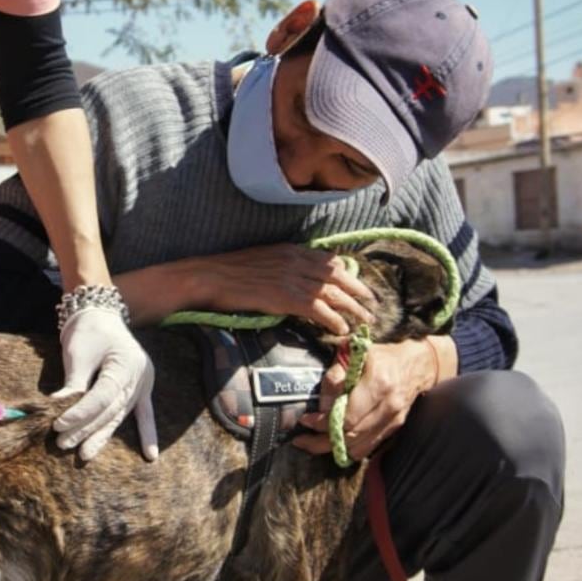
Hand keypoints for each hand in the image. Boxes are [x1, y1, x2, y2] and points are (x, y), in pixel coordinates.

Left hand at [53, 304, 157, 462]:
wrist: (101, 314)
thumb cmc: (88, 331)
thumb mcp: (78, 354)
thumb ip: (73, 384)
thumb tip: (58, 411)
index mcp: (126, 363)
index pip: (101, 397)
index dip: (80, 413)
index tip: (58, 424)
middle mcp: (139, 376)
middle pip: (110, 410)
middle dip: (86, 428)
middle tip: (62, 443)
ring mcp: (143, 383)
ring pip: (121, 415)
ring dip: (103, 436)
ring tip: (84, 454)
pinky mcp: (141, 388)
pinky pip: (144, 414)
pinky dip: (147, 433)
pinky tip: (151, 455)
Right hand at [191, 243, 377, 335]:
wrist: (210, 276)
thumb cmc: (229, 272)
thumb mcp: (262, 260)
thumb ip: (284, 266)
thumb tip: (297, 278)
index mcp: (291, 250)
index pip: (329, 261)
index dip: (349, 275)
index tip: (359, 286)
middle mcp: (296, 261)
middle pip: (338, 277)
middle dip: (358, 292)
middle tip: (372, 306)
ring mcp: (292, 278)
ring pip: (333, 294)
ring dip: (353, 309)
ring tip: (364, 322)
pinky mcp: (285, 297)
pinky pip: (319, 309)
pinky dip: (333, 320)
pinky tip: (341, 330)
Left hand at [294, 339, 436, 460]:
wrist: (418, 364)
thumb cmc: (382, 355)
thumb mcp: (356, 353)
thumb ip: (336, 374)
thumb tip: (321, 403)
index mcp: (378, 384)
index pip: (348, 416)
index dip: (323, 422)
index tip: (306, 420)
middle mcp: (388, 406)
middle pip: (351, 435)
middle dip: (322, 439)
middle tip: (301, 439)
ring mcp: (394, 420)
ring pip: (358, 447)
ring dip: (333, 448)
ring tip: (312, 444)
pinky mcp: (394, 428)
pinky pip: (368, 448)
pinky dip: (349, 449)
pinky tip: (334, 443)